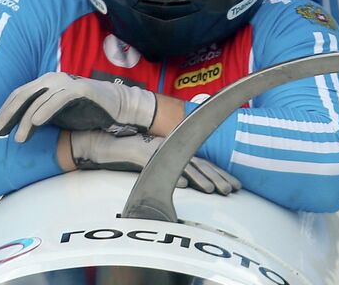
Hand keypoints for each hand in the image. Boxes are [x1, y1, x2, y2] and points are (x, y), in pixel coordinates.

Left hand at [0, 73, 156, 141]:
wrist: (114, 106)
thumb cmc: (82, 111)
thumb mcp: (55, 114)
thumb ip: (37, 115)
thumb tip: (14, 129)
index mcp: (44, 83)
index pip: (19, 94)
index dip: (5, 110)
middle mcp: (53, 79)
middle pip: (24, 95)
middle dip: (9, 114)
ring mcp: (66, 82)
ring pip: (39, 99)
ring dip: (27, 120)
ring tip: (19, 138)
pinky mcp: (80, 89)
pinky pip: (59, 99)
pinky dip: (47, 110)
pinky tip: (37, 122)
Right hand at [71, 130, 241, 194]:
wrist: (104, 146)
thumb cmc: (129, 158)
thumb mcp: (156, 169)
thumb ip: (172, 174)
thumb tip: (190, 187)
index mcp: (175, 152)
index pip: (202, 164)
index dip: (219, 175)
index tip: (234, 187)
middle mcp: (170, 148)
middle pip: (198, 163)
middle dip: (217, 177)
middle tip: (232, 190)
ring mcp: (157, 150)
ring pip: (183, 164)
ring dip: (199, 178)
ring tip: (212, 191)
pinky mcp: (142, 153)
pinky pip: (160, 165)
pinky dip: (173, 175)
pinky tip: (183, 185)